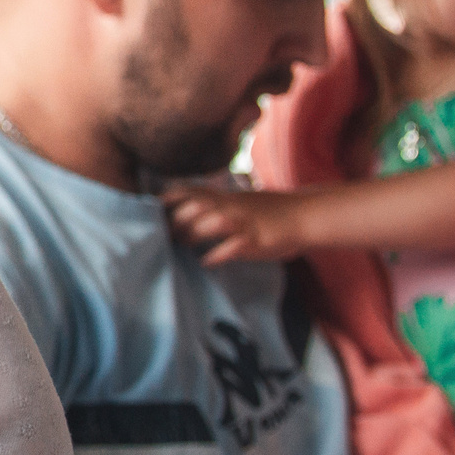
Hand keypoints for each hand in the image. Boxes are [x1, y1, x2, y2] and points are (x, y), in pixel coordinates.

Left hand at [163, 185, 313, 264]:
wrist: (304, 214)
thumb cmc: (266, 211)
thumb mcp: (237, 201)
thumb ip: (214, 203)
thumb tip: (185, 210)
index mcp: (225, 197)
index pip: (190, 191)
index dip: (168, 199)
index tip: (150, 209)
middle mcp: (231, 207)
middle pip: (196, 207)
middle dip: (177, 221)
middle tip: (167, 236)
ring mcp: (245, 223)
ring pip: (213, 222)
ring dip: (193, 234)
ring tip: (184, 246)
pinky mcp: (257, 240)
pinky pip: (234, 246)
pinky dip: (216, 254)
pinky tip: (206, 262)